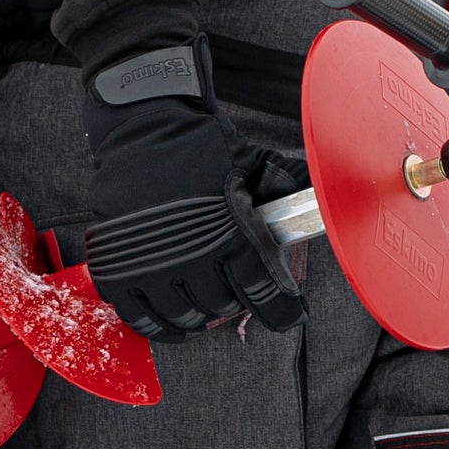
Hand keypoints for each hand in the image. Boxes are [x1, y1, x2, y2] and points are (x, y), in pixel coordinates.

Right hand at [77, 94, 306, 339]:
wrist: (143, 125)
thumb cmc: (202, 146)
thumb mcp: (255, 164)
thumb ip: (290, 186)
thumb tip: (331, 193)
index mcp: (234, 235)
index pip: (267, 296)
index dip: (284, 310)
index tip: (289, 312)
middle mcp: (193, 257)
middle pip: (223, 309)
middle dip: (233, 300)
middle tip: (231, 285)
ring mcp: (151, 266)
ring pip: (184, 316)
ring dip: (197, 312)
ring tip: (200, 298)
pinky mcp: (117, 269)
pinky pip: (140, 317)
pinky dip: (158, 323)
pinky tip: (169, 317)